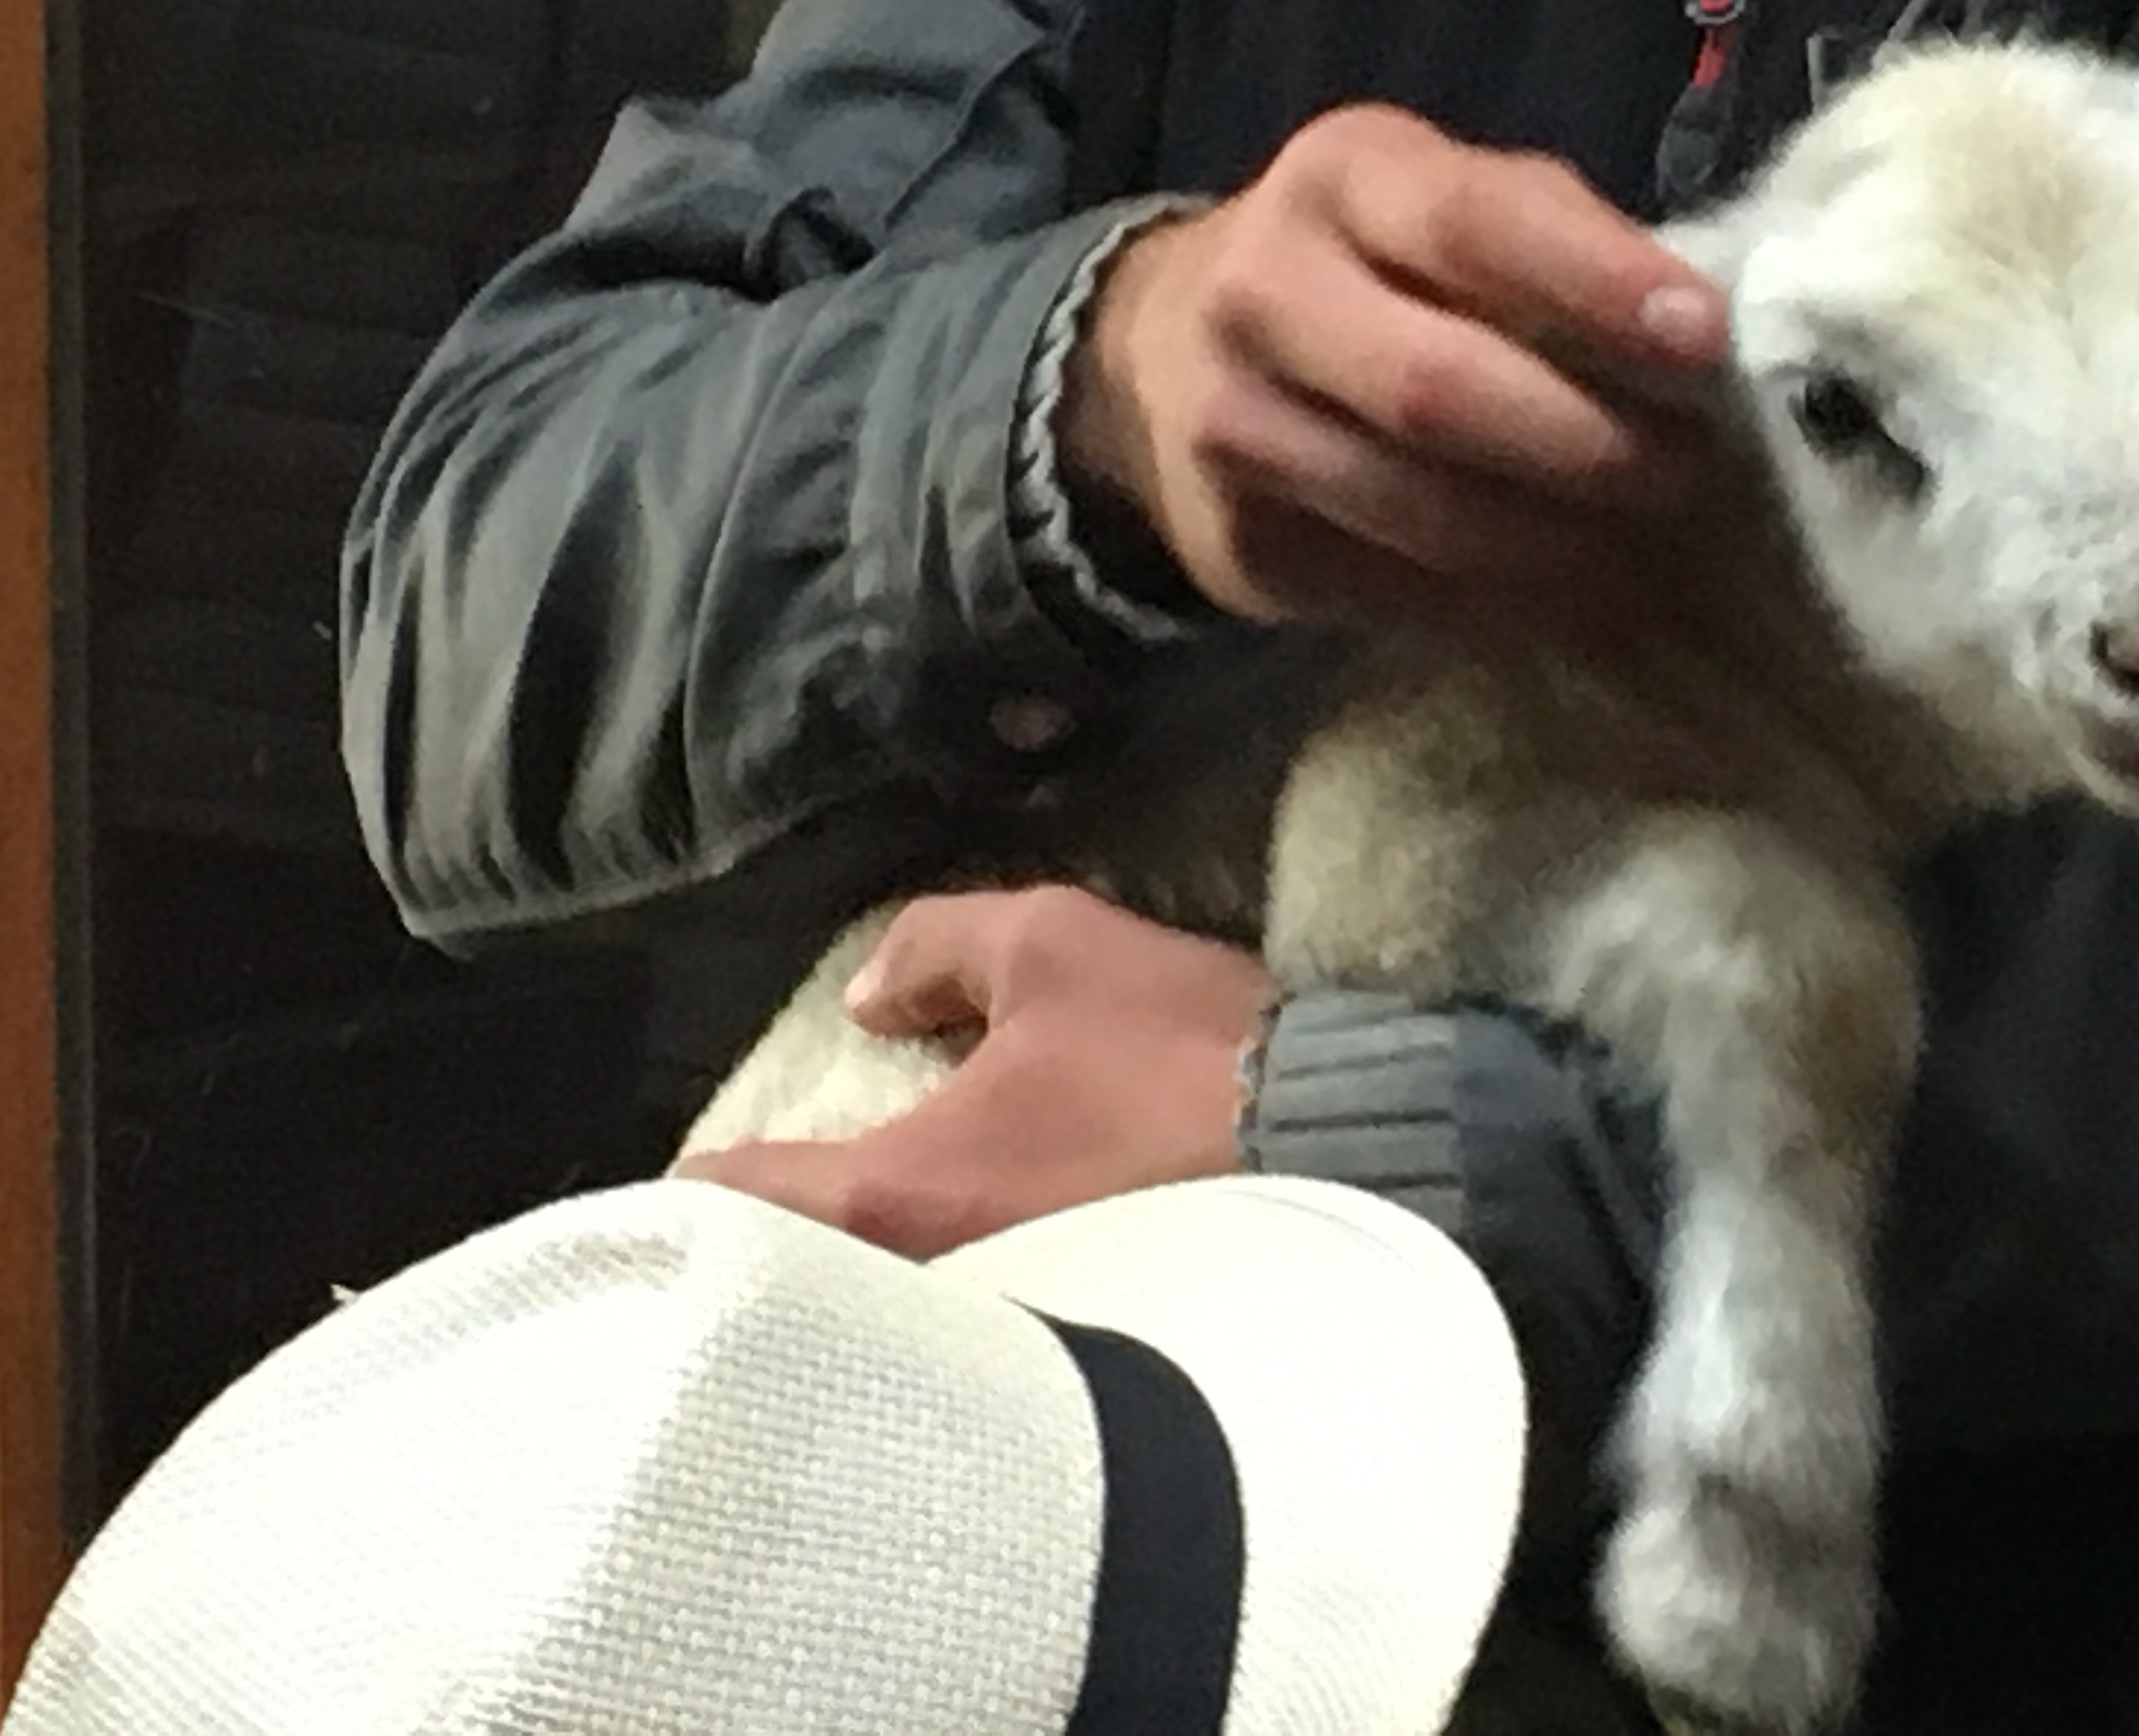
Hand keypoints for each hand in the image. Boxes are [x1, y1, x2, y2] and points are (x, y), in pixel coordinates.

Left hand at [676, 886, 1276, 1258]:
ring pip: (872, 1297)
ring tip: (840, 1207)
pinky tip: (949, 1227)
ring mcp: (992, 1316)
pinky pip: (946, 1305)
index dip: (688, 1177)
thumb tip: (871, 1001)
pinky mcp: (1058, 1321)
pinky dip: (920, 1275)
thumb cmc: (1174, 1047)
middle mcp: (926, 1280)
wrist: (1329, 1138)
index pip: (739, 1200)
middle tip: (751, 1185)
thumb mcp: (1048, 946)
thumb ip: (936, 951)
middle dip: (760, 1233)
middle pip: (791, 1274)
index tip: (680, 1158)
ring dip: (843, 1259)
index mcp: (897, 1196)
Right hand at [1061, 105, 1729, 636]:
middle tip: (1689, 473)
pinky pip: (1398, 593)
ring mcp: (1234, 426)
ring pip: (1423, 512)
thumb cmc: (1370, 267)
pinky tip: (1571, 601)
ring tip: (1652, 559)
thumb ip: (1556, 239)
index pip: (1474, 225)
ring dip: (1560, 549)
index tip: (1706, 340)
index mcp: (1342, 179)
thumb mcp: (1444, 200)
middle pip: (1439, 390)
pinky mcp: (1240, 545)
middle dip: (1587, 444)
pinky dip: (1506, 608)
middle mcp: (1264, 291)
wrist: (1165, 352)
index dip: (1597, 285)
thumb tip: (1703, 340)